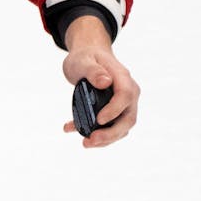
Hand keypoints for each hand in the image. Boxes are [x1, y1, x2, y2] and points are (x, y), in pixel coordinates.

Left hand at [60, 16, 138, 147]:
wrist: (87, 57)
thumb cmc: (86, 57)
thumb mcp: (84, 60)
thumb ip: (93, 70)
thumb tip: (106, 82)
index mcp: (123, 78)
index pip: (126, 95)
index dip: (115, 110)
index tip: (98, 120)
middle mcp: (128, 92)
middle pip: (128, 118)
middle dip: (111, 134)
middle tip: (90, 141)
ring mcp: (123, 104)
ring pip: (121, 127)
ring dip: (105, 139)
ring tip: (85, 143)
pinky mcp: (115, 112)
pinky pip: (109, 127)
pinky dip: (95, 132)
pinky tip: (72, 129)